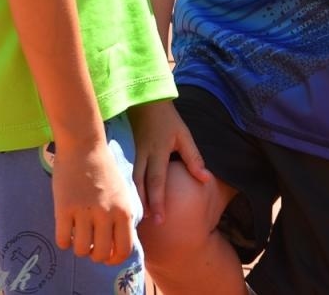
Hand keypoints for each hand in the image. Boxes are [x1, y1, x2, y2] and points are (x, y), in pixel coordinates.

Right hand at [50, 138, 139, 264]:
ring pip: (81, 250)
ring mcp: (85, 212)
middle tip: (90, 245)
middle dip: (94, 255)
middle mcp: (107, 214)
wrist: (85, 145)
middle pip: (101, 254)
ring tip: (77, 236)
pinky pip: (62, 240)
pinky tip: (65, 230)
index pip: (124, 249)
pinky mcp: (64, 208)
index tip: (107, 256)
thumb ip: (123, 215)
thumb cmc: (104, 168)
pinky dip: (63, 240)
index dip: (114, 259)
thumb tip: (120, 242)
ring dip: (78, 248)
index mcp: (124, 210)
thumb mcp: (123, 192)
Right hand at [128, 99, 211, 223]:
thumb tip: (205, 179)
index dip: (158, 200)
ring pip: (129, 182)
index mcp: (157, 151)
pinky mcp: (123, 155)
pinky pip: (123, 176)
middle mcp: (141, 156)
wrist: (144, 102)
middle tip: (147, 225)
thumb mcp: (183, 135)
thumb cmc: (167, 120)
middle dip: (144, 206)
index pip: (157, 180)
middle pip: (139, 185)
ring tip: (136, 219)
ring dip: (133, 200)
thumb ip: (193, 158)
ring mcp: (130, 155)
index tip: (161, 219)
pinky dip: (125, 190)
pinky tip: (125, 202)